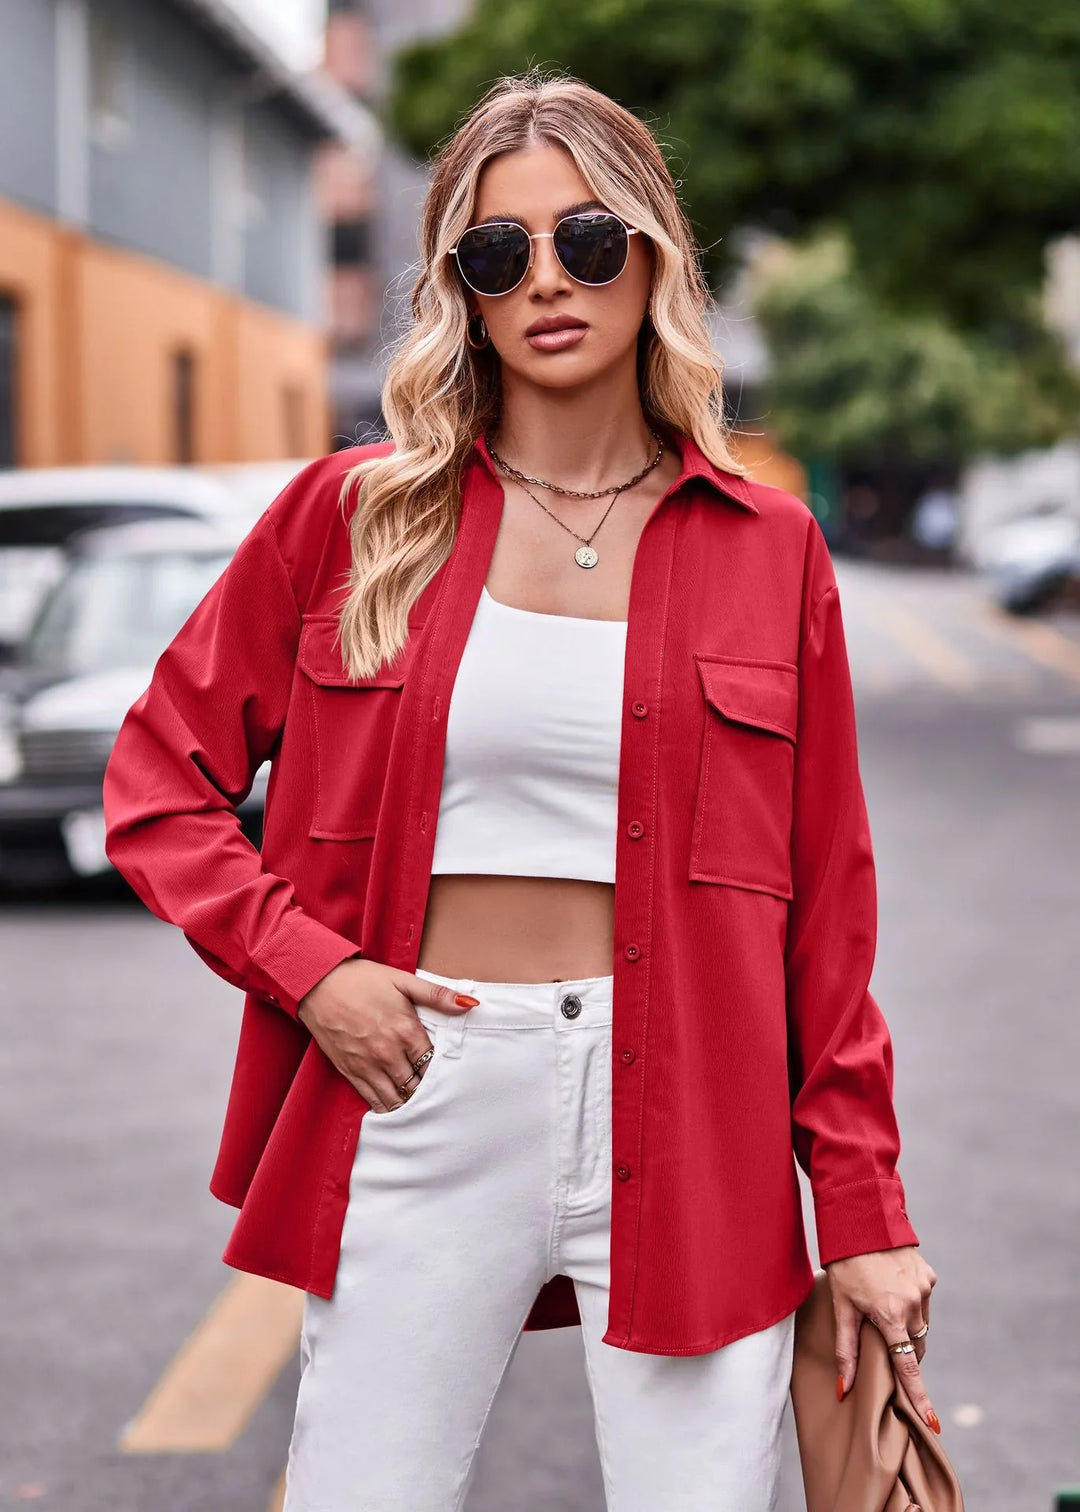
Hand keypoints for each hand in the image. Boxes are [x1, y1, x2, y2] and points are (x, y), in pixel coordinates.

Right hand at [297, 958, 478, 1112]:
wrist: (318, 983)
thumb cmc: (361, 979)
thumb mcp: (402, 981)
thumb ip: (437, 995)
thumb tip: (470, 1004)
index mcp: (405, 1031)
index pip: (433, 1065)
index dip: (442, 1070)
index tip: (448, 1072)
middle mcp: (388, 1054)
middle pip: (417, 1085)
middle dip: (427, 1089)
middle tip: (438, 1092)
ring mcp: (367, 1066)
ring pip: (397, 1099)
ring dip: (409, 1101)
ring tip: (419, 1101)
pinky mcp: (350, 1072)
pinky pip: (373, 1100)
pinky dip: (387, 1107)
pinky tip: (396, 1106)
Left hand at [826, 1246, 939, 1432]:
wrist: (861, 1218)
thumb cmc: (844, 1264)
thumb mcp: (840, 1307)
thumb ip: (846, 1350)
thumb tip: (844, 1389)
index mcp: (890, 1315)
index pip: (908, 1366)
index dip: (919, 1396)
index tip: (931, 1421)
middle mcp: (913, 1304)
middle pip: (914, 1346)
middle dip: (902, 1351)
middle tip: (881, 1339)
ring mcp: (924, 1289)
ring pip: (920, 1325)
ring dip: (906, 1327)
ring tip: (882, 1307)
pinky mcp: (929, 1276)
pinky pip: (924, 1302)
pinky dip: (912, 1304)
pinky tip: (892, 1287)